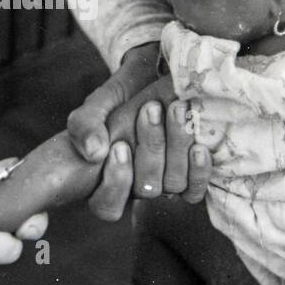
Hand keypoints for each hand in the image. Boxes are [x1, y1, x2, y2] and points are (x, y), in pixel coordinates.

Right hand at [71, 44, 210, 221]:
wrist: (155, 79)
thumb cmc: (123, 95)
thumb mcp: (98, 104)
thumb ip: (85, 125)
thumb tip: (95, 152)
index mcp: (105, 177)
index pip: (107, 204)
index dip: (116, 182)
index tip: (120, 146)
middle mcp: (135, 185)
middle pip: (145, 188)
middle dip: (151, 147)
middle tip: (151, 108)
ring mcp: (163, 182)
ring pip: (173, 184)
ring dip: (176, 147)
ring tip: (177, 109)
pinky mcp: (189, 177)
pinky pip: (195, 190)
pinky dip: (199, 170)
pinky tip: (198, 147)